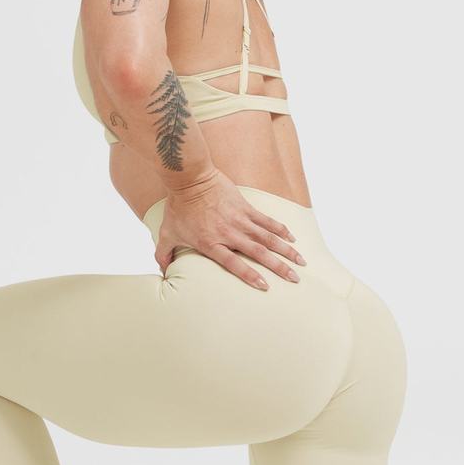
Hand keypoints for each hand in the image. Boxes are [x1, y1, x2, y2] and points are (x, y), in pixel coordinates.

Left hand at [154, 169, 306, 289]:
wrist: (190, 178)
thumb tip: (162, 272)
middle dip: (279, 267)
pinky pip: (266, 220)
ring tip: (301, 261)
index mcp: (211, 243)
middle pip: (258, 253)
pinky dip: (280, 229)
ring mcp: (240, 219)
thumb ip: (164, 255)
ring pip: (268, 238)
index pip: (234, 264)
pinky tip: (292, 238)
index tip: (266, 286)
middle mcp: (229, 233)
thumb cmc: (178, 207)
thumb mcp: (166, 234)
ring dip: (286, 250)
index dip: (250, 276)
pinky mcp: (245, 207)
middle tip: (295, 278)